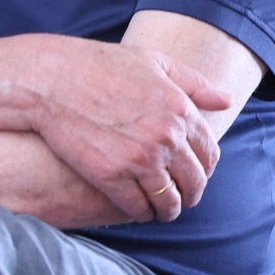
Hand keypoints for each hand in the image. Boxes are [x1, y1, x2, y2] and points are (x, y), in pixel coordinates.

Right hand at [25, 39, 230, 223]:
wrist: (48, 77)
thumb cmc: (97, 64)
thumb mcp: (151, 61)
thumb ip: (192, 82)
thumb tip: (226, 101)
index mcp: (179, 110)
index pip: (209, 154)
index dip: (203, 168)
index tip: (192, 173)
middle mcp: (165, 137)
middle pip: (194, 182)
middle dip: (190, 193)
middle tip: (179, 196)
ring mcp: (139, 159)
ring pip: (169, 201)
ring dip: (168, 209)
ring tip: (160, 209)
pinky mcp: (110, 176)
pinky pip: (138, 208)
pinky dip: (141, 213)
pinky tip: (136, 209)